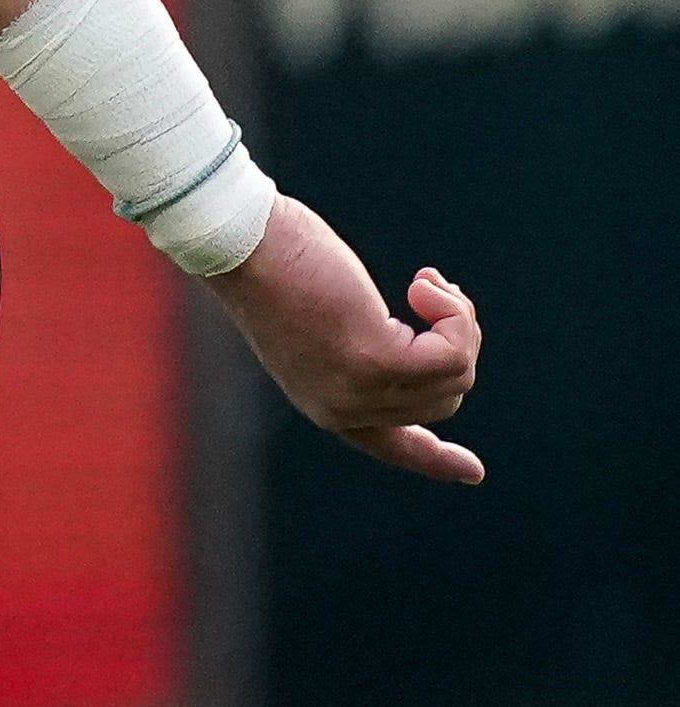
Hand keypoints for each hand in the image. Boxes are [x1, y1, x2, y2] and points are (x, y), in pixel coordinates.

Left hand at [200, 193, 484, 483]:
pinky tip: (423, 284)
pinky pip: (452, 354)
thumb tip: (404, 350)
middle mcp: (342, 410)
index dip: (436, 461)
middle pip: (443, 397)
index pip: (390, 448)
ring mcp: (359, 391)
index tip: (474, 472)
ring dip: (458, 322)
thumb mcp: (318, 320)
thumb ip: (358, 350)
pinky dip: (455, 316)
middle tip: (428, 292)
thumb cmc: (278, 261)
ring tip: (425, 284)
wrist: (239, 238)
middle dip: (455, 342)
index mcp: (325, 403)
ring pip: (456, 374)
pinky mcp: (376, 361)